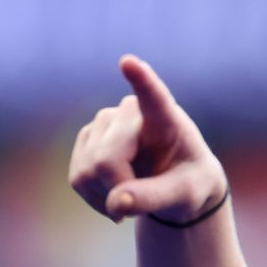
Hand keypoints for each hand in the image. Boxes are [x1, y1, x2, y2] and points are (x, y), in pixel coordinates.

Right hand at [68, 55, 226, 223]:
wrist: (176, 183)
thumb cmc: (189, 184)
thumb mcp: (185, 196)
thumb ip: (154, 199)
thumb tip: (116, 204)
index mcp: (166, 120)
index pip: (154, 97)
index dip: (142, 81)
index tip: (130, 62)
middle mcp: (130, 113)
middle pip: (106, 161)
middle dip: (120, 190)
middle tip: (147, 202)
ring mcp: (103, 123)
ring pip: (88, 171)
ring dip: (108, 197)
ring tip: (135, 196)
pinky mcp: (86, 139)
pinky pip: (78, 178)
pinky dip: (96, 198)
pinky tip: (116, 197)